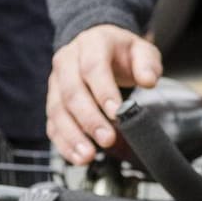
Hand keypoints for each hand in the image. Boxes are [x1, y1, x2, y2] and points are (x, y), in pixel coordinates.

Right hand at [45, 24, 162, 163]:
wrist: (98, 45)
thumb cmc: (120, 52)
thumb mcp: (141, 50)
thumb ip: (147, 63)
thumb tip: (148, 80)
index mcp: (91, 43)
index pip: (93, 67)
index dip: (103, 91)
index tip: (117, 113)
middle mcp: (68, 61)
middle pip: (72, 92)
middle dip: (89, 119)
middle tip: (107, 139)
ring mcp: (56, 82)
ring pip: (57, 110)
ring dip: (72, 136)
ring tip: (88, 155)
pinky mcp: (53, 101)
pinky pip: (53, 124)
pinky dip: (64, 143)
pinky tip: (77, 157)